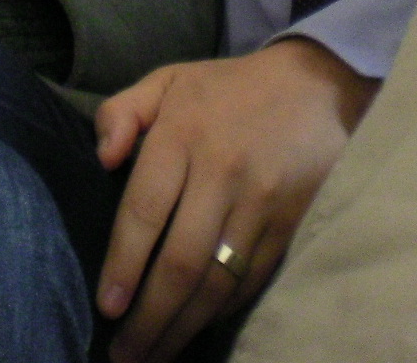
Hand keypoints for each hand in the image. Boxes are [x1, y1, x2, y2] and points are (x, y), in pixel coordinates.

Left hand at [93, 38, 378, 362]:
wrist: (315, 84)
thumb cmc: (226, 89)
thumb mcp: (168, 81)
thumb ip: (122, 112)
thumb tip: (101, 159)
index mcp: (183, 133)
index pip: (145, 210)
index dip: (123, 263)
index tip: (107, 306)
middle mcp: (223, 171)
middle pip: (181, 261)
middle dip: (150, 317)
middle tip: (125, 356)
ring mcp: (262, 201)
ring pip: (218, 281)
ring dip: (184, 326)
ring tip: (155, 356)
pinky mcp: (292, 222)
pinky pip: (253, 280)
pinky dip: (223, 311)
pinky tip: (199, 328)